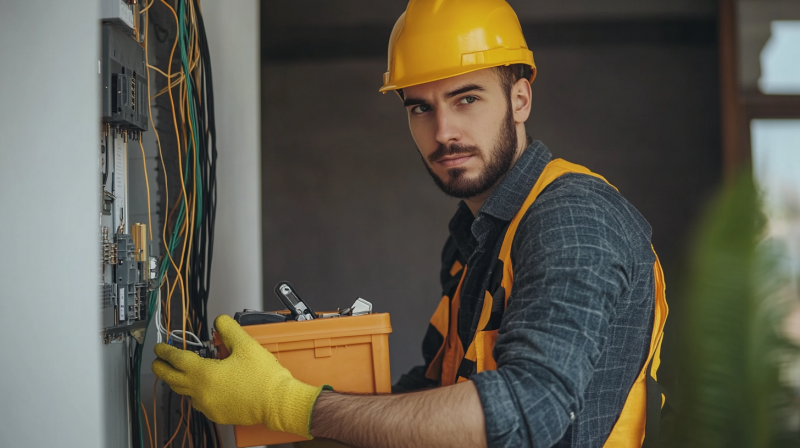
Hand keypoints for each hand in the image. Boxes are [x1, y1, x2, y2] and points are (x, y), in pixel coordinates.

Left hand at [152, 314, 326, 438]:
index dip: (166, 352)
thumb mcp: (246, 345)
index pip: (177, 360)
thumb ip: (228, 329)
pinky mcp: (217, 415)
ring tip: (180, 374)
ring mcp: (208, 406)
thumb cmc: (263, 377)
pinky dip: (196, 393)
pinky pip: (199, 403)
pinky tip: (204, 388)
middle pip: (173, 380)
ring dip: (179, 382)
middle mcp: (201, 392)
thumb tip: (219, 321)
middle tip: (158, 362)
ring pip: (185, 393)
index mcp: (204, 374)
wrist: (277, 402)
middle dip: (162, 369)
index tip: (160, 348)